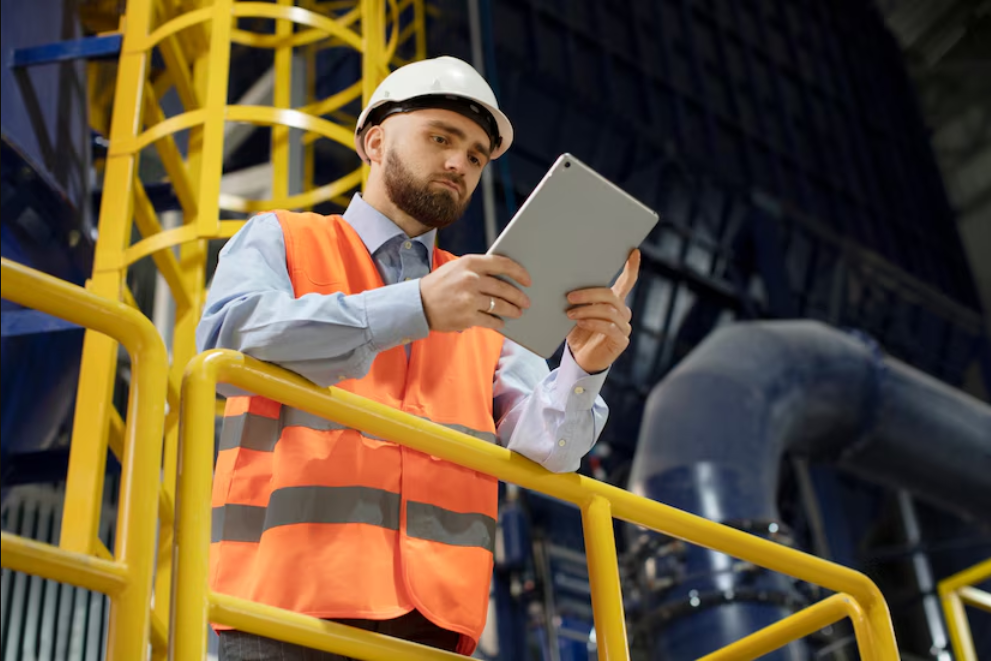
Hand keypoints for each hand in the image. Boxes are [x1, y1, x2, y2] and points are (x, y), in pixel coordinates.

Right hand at [420, 255, 531, 331]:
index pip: (502, 263)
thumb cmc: (438, 286)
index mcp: (469, 263)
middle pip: (504, 288)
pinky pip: (490, 320)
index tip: (527, 280)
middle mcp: (470, 279)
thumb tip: (503, 277)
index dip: (518, 272)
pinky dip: (498, 323)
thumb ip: (477, 270)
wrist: (417, 305)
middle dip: (518, 296)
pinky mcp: (467, 316)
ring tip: (517, 312)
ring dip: (512, 310)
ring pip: (500, 305)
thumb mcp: (456, 268)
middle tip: (525, 301)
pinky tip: (501, 323)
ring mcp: (469, 299)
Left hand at [565, 249, 639, 372]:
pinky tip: (581, 322)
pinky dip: (593, 323)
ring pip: (608, 311)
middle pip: (611, 295)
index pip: (627, 282)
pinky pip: (609, 327)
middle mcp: (623, 312)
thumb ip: (580, 300)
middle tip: (570, 296)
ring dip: (587, 310)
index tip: (633, 251)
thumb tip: (567, 285)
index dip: (631, 267)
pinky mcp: (621, 340)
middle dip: (589, 293)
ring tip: (569, 313)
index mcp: (614, 302)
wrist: (580, 359)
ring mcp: (624, 326)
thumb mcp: (578, 312)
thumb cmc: (579, 333)